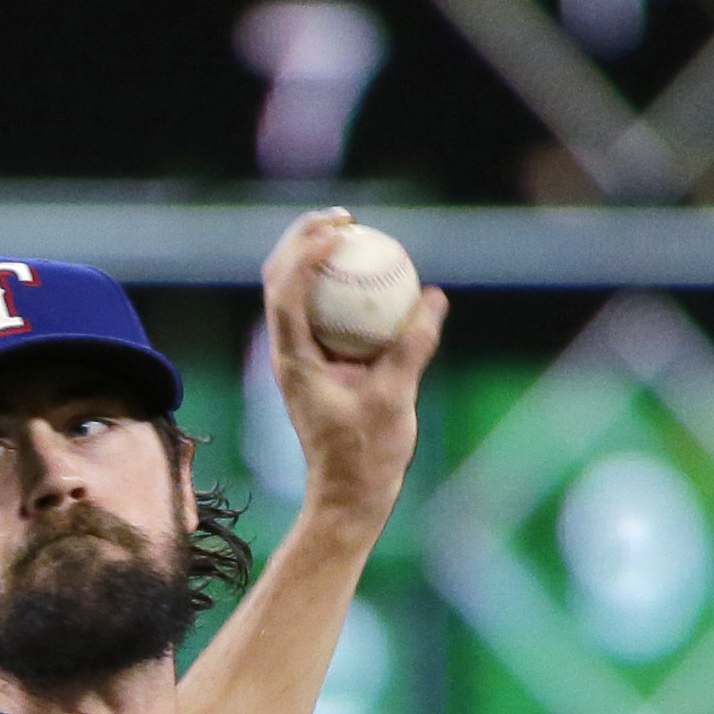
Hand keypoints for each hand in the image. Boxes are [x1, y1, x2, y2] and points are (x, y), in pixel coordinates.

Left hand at [259, 208, 446, 535]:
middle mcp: (288, 352)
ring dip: (316, 255)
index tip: (342, 230)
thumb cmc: (366, 456)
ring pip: (295, 290)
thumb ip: (412, 346)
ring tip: (353, 230)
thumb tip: (433, 296)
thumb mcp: (396, 399)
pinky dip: (338, 284)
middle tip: (345, 217)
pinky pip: (322, 310)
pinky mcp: (317, 362)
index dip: (308, 250)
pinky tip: (371, 272)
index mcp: (293, 360)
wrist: (348, 496)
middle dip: (305, 238)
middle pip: (280, 278)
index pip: (286, 291)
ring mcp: (299, 356)